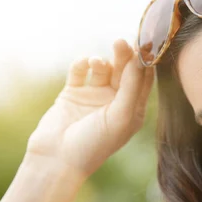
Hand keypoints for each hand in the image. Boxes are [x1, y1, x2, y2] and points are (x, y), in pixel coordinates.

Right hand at [26, 39, 154, 177]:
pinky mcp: (73, 93)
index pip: (144, 80)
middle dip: (124, 56)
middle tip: (121, 42)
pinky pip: (79, 70)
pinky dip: (81, 64)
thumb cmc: (95, 144)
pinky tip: (83, 64)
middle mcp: (115, 102)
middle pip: (124, 70)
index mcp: (132, 110)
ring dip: (101, 61)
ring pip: (102, 68)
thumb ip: (132, 87)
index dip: (145, 61)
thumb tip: (139, 59)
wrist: (57, 159)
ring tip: (97, 63)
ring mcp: (94, 96)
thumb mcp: (120, 116)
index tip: (144, 43)